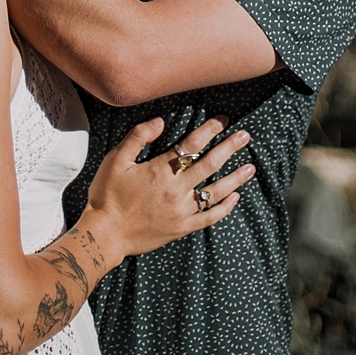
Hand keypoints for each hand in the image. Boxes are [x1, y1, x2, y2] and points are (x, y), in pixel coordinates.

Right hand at [84, 116, 253, 262]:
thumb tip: (160, 121)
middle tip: (246, 136)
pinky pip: (209, 217)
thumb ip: (137, 137)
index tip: (223, 120)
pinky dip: (224, 208)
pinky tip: (235, 198)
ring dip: (235, 178)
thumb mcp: (115, 160)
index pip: (191, 144)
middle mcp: (176, 189)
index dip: (209, 129)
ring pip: (215, 191)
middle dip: (229, 148)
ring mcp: (181, 211)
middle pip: (209, 164)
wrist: (104, 235)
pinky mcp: (182, 228)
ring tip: (250, 167)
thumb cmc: (107, 195)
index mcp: (161, 170)